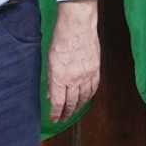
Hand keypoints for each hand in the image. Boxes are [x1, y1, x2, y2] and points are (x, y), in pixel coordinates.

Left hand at [47, 0, 101, 123]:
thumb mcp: (49, 61)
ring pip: (84, 97)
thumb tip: (50, 94)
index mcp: (60, 78)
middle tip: (64, 118)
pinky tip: (87, 98)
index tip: (54, 119)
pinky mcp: (96, 69)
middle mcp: (74, 80)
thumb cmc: (60, 40)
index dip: (56, 114)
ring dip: (78, 106)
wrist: (78, 26)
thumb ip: (50, 80)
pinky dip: (90, 96)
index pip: (58, 102)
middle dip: (67, 112)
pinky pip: (94, 88)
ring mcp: (87, 75)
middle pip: (71, 102)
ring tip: (74, 111)